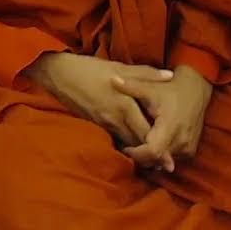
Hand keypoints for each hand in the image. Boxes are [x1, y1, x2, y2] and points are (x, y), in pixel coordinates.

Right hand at [25, 52, 174, 150]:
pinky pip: (114, 139)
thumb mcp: (119, 66)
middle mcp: (115, 118)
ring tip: (153, 159)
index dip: (160, 146)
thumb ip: (146, 73)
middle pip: (137, 143)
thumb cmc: (89, 68)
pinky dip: (125, 145)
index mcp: (124, 104)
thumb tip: (170, 76)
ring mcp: (103, 123)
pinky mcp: (95, 125)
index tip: (171, 155)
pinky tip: (131, 147)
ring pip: (126, 144)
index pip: (146, 132)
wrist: (58, 75)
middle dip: (151, 154)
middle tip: (165, 163)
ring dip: (139, 151)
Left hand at [112, 65, 213, 171]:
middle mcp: (181, 141)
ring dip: (149, 157)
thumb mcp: (149, 87)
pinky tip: (149, 145)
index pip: (153, 151)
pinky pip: (171, 159)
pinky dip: (159, 155)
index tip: (125, 147)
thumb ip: (130, 86)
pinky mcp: (190, 151)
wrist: (195, 92)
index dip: (137, 153)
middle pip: (156, 160)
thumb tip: (112, 80)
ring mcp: (187, 148)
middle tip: (127, 147)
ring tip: (136, 145)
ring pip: (163, 162)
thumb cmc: (169, 89)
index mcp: (171, 126)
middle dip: (140, 156)